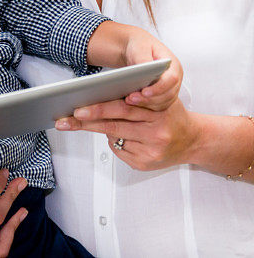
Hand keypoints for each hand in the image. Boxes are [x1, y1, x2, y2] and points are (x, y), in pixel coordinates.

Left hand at [55, 98, 198, 170]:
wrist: (195, 140)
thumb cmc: (170, 116)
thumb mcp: (158, 100)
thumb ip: (134, 97)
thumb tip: (97, 97)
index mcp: (158, 112)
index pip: (122, 108)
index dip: (99, 108)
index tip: (78, 109)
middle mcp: (155, 133)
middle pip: (114, 125)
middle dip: (87, 122)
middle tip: (66, 120)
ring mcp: (151, 151)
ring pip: (114, 138)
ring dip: (100, 130)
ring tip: (88, 122)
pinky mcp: (145, 164)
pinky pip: (119, 151)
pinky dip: (114, 141)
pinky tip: (121, 136)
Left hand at [120, 28, 182, 110]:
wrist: (136, 50)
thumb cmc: (139, 46)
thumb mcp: (140, 48)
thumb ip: (143, 58)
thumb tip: (146, 68)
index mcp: (173, 66)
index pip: (172, 80)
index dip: (159, 88)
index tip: (144, 92)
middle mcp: (175, 79)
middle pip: (168, 95)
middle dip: (149, 99)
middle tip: (131, 99)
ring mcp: (170, 89)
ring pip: (163, 103)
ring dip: (146, 105)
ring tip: (128, 100)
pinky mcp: (162, 95)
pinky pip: (157, 106)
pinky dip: (145, 107)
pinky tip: (132, 103)